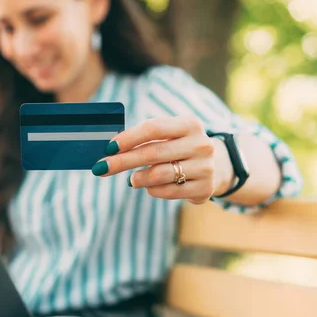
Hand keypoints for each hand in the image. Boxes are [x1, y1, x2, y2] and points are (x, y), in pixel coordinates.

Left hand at [91, 115, 232, 204]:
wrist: (215, 166)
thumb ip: (144, 139)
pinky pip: (169, 191)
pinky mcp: (205, 188)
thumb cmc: (178, 147)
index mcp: (189, 124)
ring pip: (160, 174)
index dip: (128, 138)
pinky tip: (149, 187)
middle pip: (152, 153)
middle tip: (101, 168)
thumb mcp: (168, 136)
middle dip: (122, 161)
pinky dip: (153, 190)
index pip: (153, 128)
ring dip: (138, 178)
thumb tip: (109, 150)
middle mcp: (201, 144)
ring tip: (131, 180)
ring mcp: (205, 167)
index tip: (108, 148)